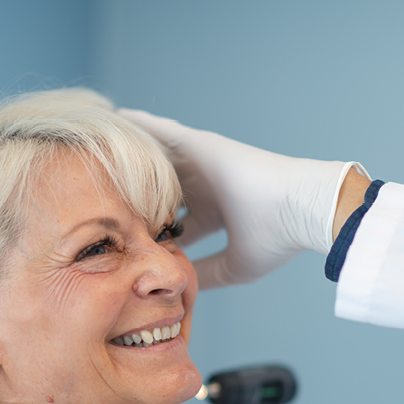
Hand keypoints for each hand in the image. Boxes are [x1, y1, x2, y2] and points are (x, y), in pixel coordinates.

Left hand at [118, 109, 368, 288]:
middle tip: (103, 195)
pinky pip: (164, 132)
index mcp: (213, 215)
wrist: (301, 208)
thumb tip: (178, 283)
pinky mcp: (202, 145)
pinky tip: (119, 120)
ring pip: (159, 161)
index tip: (125, 238)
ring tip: (102, 155)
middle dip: (135, 195)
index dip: (151, 231)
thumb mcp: (232, 265)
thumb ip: (203, 273)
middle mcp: (205, 188)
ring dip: (133, 159)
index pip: (174, 224)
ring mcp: (203, 165)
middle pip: (162, 190)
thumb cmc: (276, 238)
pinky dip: (143, 126)